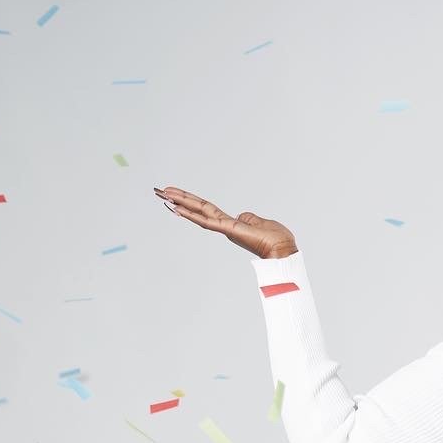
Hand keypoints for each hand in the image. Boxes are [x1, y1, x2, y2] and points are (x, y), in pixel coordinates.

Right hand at [153, 185, 296, 256]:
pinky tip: (177, 209)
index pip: (206, 209)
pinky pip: (207, 221)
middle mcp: (225, 226)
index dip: (191, 200)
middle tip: (159, 190)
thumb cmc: (277, 240)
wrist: (283, 252)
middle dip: (178, 199)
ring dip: (179, 203)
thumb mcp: (260, 222)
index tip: (175, 193)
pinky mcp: (228, 230)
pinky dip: (192, 214)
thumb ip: (249, 218)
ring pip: (198, 212)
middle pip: (197, 208)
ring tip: (162, 195)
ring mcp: (225, 228)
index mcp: (232, 223)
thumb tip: (243, 216)